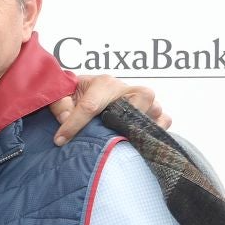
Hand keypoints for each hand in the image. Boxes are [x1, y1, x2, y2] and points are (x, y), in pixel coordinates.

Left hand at [51, 73, 169, 145]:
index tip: (60, 139)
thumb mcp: (61, 95)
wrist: (87, 92)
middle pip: (140, 99)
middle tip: (106, 136)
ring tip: (123, 140)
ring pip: (155, 110)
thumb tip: (66, 119)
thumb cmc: (76, 94)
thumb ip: (60, 104)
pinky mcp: (152, 111)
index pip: (91, 105)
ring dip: (142, 126)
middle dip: (125, 119)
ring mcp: (143, 100)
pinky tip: (139, 141)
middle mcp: (128, 89)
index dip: (74, 124)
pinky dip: (156, 131)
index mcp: (103, 83)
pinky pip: (164, 120)